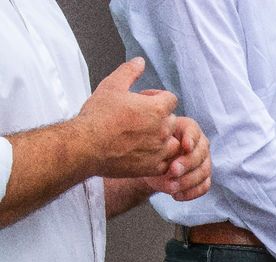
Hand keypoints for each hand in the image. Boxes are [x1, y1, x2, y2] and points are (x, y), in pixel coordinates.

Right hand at [75, 58, 180, 178]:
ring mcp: (160, 150)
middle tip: (138, 120)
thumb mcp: (112, 86)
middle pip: (171, 120)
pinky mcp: (154, 167)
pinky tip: (141, 152)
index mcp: (157, 109)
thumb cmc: (97, 116)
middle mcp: (163, 130)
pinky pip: (165, 162)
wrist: (86, 146)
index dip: (157, 98)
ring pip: (171, 142)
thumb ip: (129, 72)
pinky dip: (157, 157)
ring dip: (161, 139)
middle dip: (159, 118)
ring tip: (140, 138)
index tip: (143, 101)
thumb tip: (140, 61)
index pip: (170, 99)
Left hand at [143, 117, 211, 200]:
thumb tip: (164, 149)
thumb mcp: (150, 140)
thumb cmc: (150, 146)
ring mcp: (204, 162)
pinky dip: (191, 192)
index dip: (191, 139)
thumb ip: (157, 141)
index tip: (185, 146)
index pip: (194, 132)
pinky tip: (176, 195)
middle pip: (200, 154)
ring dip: (188, 181)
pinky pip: (204, 187)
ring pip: (203, 172)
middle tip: (173, 170)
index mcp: (188, 129)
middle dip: (187, 164)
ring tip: (171, 187)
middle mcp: (200, 145)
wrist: (150, 163)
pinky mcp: (204, 178)